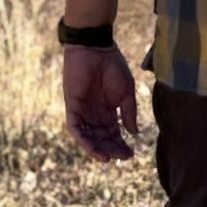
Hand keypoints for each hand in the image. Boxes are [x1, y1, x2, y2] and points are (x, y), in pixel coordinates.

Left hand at [62, 45, 138, 161]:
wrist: (95, 48)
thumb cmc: (112, 66)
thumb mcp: (126, 92)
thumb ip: (129, 112)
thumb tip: (134, 133)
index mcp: (107, 110)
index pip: (113, 133)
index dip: (120, 145)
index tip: (130, 154)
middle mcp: (93, 114)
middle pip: (101, 138)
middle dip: (110, 149)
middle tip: (121, 157)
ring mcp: (82, 111)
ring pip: (87, 136)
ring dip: (96, 149)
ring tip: (107, 158)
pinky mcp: (72, 106)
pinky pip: (75, 127)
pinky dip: (83, 139)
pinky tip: (94, 148)